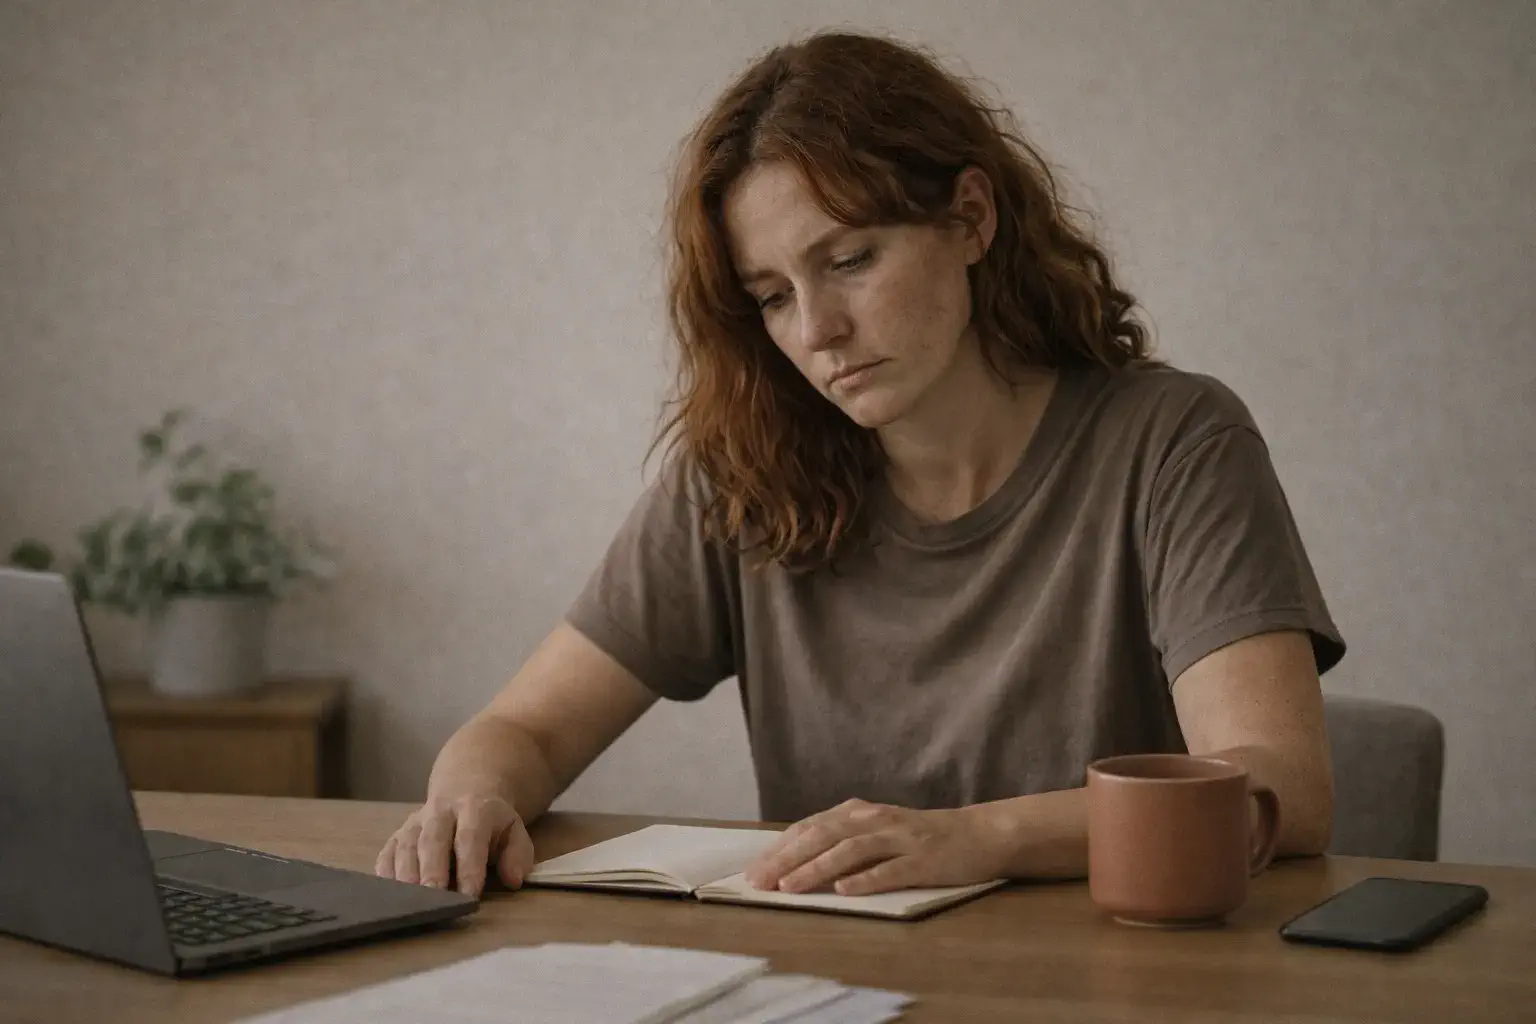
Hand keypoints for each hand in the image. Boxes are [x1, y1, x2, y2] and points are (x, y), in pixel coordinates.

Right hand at [374, 793, 534, 897]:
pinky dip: (385, 872)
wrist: (467, 787)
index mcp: (475, 809)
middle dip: (431, 871)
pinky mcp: (398, 834)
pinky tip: (387, 893)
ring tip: (408, 902)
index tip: (470, 895)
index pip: (470, 838)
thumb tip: (514, 879)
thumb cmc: (492, 821)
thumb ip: (518, 854)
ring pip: (406, 845)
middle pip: (432, 840)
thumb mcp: (514, 830)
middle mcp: (441, 812)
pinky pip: (387, 851)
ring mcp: (415, 822)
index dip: (469, 867)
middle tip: (432, 899)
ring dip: (405, 874)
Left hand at [743, 799, 1005, 896]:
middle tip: (759, 882)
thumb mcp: (876, 831)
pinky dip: (865, 879)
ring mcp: (900, 838)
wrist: (978, 835)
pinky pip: (891, 869)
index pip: (810, 828)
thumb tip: (792, 863)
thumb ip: (841, 840)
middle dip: (787, 859)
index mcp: (858, 813)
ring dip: (817, 868)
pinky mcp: (924, 859)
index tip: (752, 871)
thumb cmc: (918, 838)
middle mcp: (875, 819)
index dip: (779, 849)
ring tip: (790, 886)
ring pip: (851, 850)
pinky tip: (844, 890)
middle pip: (823, 836)